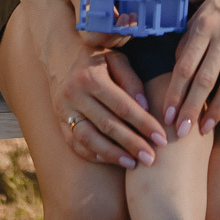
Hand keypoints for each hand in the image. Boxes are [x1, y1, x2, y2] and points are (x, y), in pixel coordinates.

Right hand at [41, 0, 166, 168]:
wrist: (63, 56)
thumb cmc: (99, 59)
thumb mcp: (117, 60)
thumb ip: (132, 81)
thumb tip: (145, 108)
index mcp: (90, 77)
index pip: (123, 106)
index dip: (144, 124)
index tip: (161, 139)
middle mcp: (73, 94)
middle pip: (107, 125)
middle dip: (132, 144)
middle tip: (151, 159)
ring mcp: (63, 110)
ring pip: (88, 139)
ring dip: (113, 154)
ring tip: (133, 164)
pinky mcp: (58, 121)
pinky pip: (75, 144)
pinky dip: (94, 154)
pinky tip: (112, 160)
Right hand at [75, 0, 132, 48]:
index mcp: (85, 27)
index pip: (96, 37)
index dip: (107, 33)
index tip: (116, 20)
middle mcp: (96, 36)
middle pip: (111, 41)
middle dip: (122, 31)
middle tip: (129, 16)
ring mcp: (107, 36)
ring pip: (121, 40)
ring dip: (130, 30)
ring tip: (135, 15)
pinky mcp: (117, 33)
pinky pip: (126, 35)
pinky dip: (133, 29)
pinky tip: (138, 18)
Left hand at [160, 0, 219, 138]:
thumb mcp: (200, 15)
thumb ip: (188, 41)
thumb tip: (175, 70)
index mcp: (204, 25)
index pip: (185, 66)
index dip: (175, 93)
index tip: (168, 115)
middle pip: (205, 79)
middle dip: (191, 108)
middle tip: (181, 133)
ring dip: (216, 109)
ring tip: (204, 128)